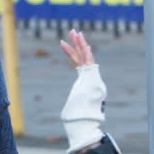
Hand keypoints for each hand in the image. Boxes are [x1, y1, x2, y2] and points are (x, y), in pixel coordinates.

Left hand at [58, 30, 105, 153]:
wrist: (85, 122)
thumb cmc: (79, 118)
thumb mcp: (73, 106)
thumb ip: (74, 104)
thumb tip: (69, 115)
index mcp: (86, 81)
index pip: (78, 63)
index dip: (71, 53)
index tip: (63, 44)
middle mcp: (90, 77)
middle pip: (83, 56)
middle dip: (78, 43)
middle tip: (73, 31)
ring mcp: (91, 77)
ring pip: (85, 56)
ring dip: (80, 43)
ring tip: (74, 32)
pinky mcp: (90, 79)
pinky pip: (85, 63)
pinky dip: (82, 52)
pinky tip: (79, 43)